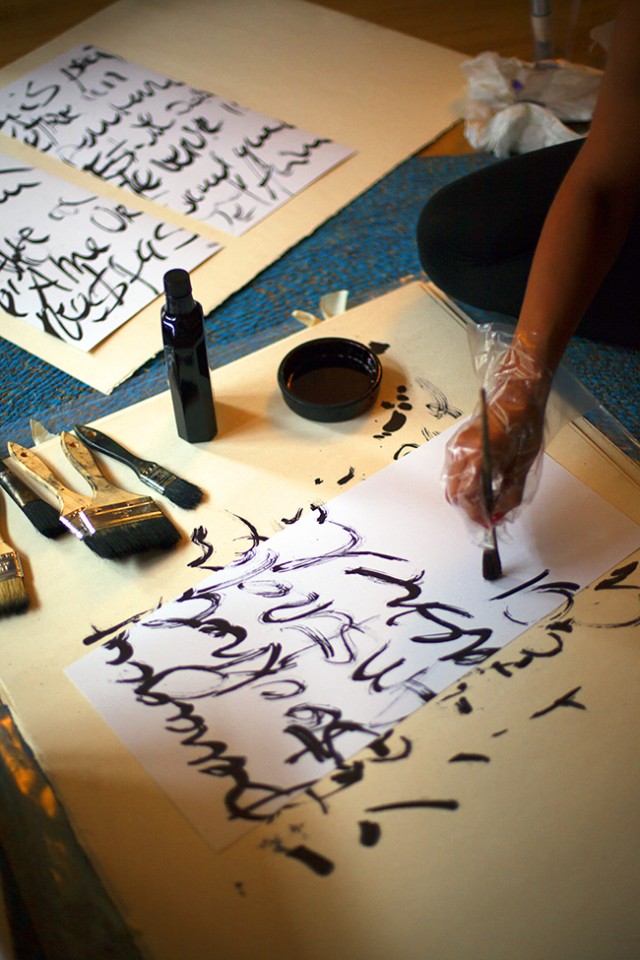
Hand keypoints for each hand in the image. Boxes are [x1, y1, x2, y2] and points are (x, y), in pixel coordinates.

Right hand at [443, 357, 549, 528]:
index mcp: (476, 458)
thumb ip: (510, 493)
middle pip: (454, 494)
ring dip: (466, 497)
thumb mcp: (522, 464)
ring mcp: (455, 447)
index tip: (489, 526)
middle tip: (488, 516)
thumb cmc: (524, 424)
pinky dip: (464, 484)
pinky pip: (454, 471)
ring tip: (487, 502)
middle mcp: (459, 453)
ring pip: (452, 484)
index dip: (477, 516)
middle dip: (469, 509)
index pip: (467, 498)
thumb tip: (499, 515)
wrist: (517, 393)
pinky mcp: (457, 443)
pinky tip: (482, 485)